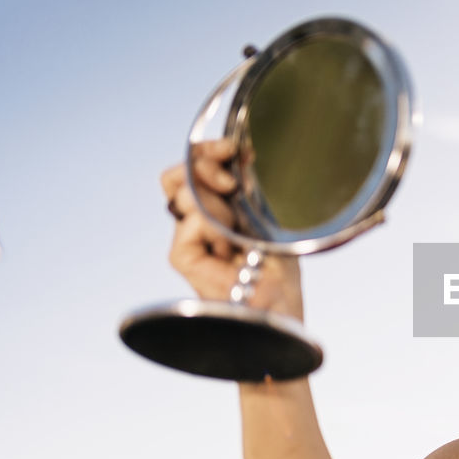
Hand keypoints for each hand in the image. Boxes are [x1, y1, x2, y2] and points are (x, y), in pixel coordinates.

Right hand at [160, 138, 304, 320]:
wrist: (278, 308)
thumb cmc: (280, 269)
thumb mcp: (268, 215)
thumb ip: (247, 187)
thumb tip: (237, 154)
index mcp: (219, 207)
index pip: (196, 166)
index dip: (211, 151)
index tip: (239, 150)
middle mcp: (199, 219)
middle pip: (179, 173)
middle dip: (206, 162)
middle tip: (232, 180)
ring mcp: (188, 238)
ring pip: (180, 192)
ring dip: (215, 199)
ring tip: (238, 226)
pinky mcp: (182, 257)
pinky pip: (190, 223)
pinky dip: (214, 226)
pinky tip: (231, 246)